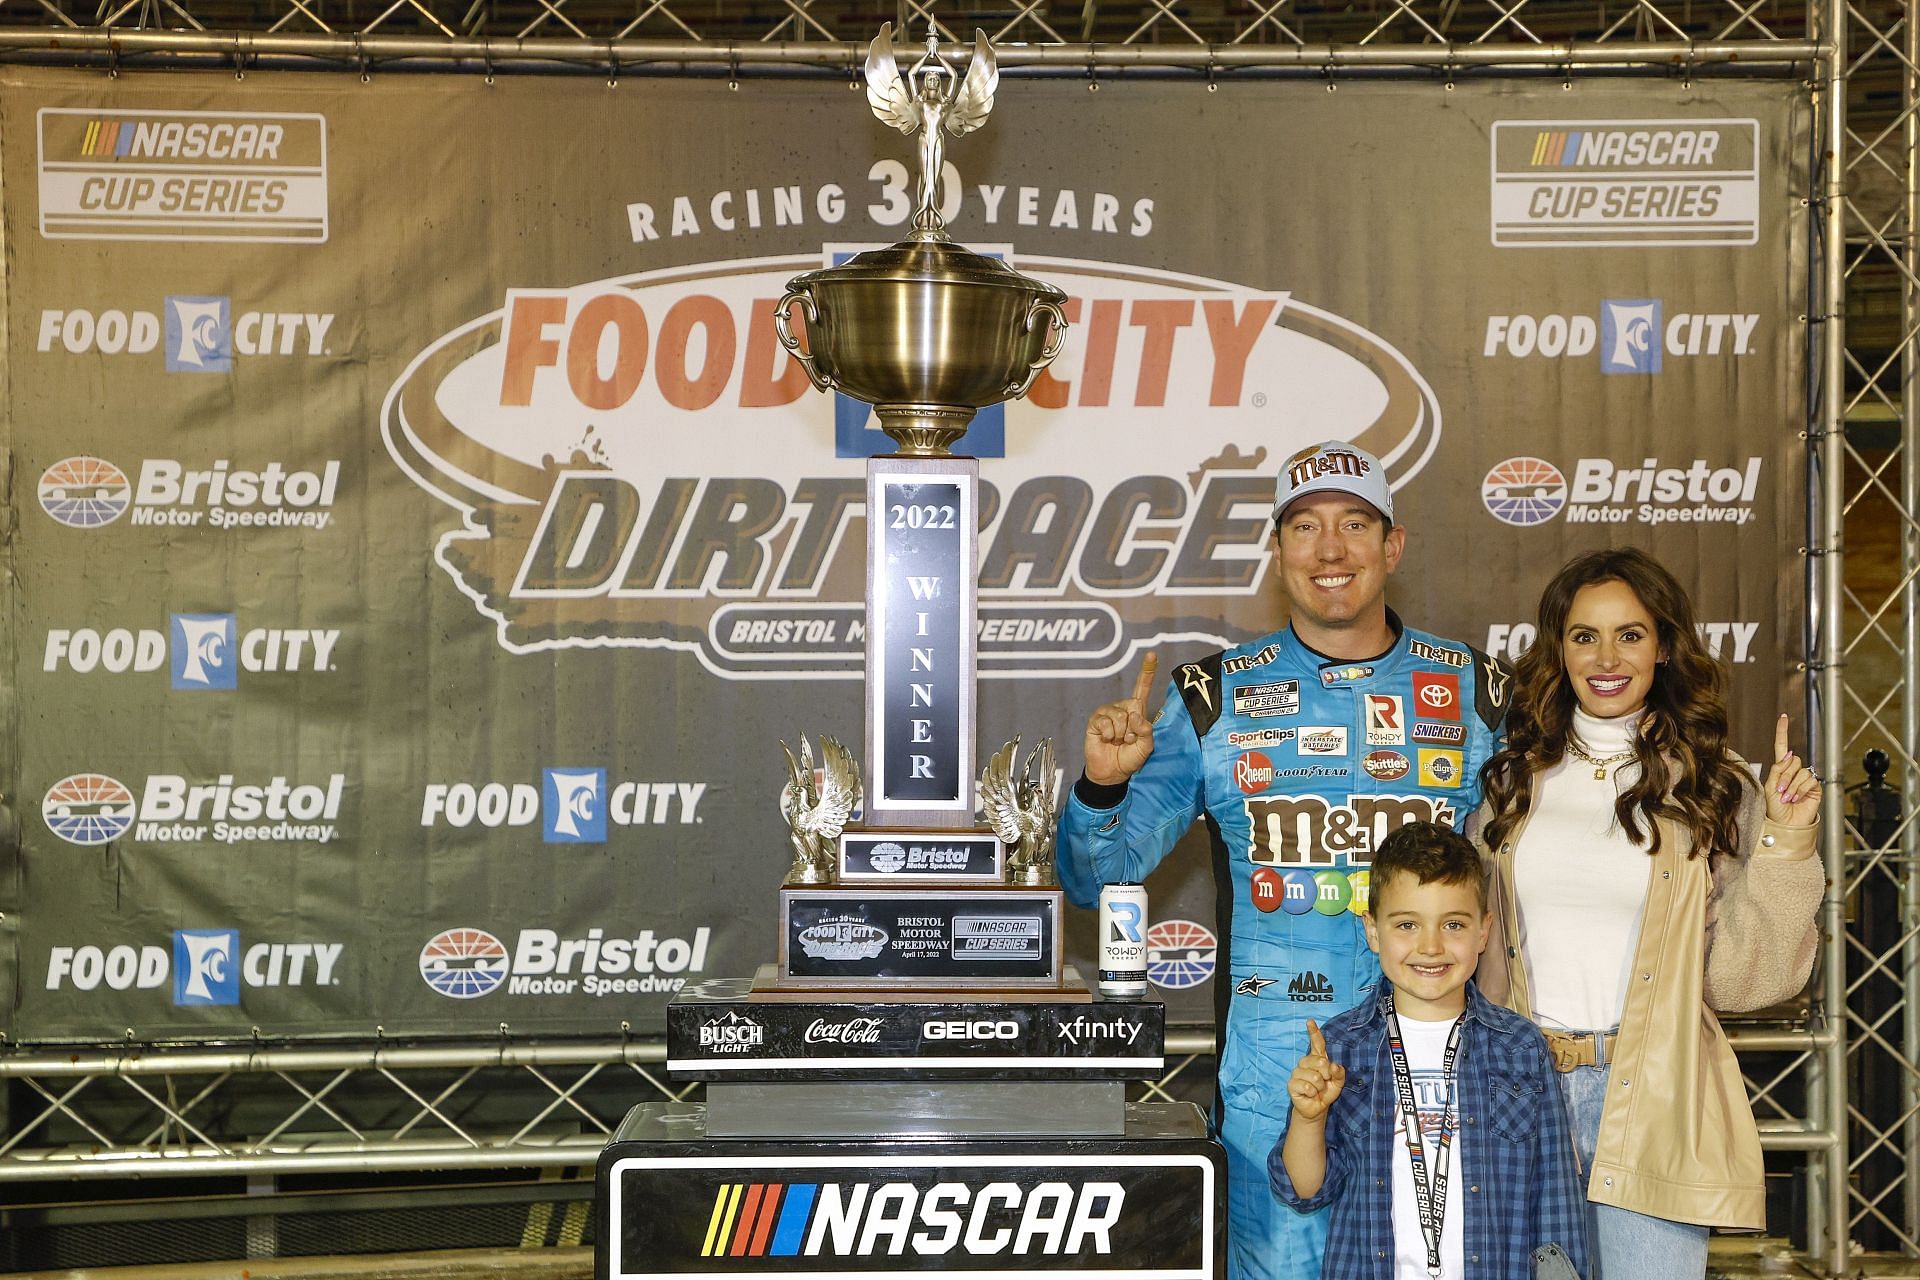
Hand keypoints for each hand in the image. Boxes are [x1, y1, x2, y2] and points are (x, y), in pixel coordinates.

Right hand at [1084, 652, 1158, 786]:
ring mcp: (1107, 713)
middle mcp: (1122, 708)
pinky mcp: (1096, 720)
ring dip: (1121, 733)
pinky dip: (1110, 735)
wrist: (1112, 772)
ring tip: (1118, 742)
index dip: (1147, 672)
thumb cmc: (1130, 758)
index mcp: (1136, 711)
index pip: (1142, 689)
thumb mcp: (1146, 746)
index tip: (1152, 654)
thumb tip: (1134, 715)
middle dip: (1133, 727)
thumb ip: (1146, 730)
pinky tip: (1107, 740)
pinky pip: (1106, 722)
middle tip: (1128, 740)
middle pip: (1133, 705)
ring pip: (1120, 715)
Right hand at [1288, 1019, 1346, 1122]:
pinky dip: (1312, 1092)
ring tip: (1317, 1090)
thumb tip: (1333, 1065)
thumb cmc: (1326, 1091)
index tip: (1310, 1021)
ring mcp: (1297, 1072)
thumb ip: (1339, 1073)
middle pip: (1319, 1060)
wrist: (1317, 1108)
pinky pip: (1306, 1086)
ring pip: (1313, 1076)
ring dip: (1319, 1086)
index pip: (1316, 1043)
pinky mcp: (1292, 1084)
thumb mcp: (1338, 1082)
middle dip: (1326, 1074)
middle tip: (1325, 1081)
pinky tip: (1310, 1094)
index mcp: (1317, 1059)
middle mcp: (1305, 1063)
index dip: (1313, 1032)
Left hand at [1764, 714, 1821, 828]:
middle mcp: (1793, 772)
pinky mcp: (1815, 787)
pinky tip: (1796, 798)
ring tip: (1788, 798)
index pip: (1782, 747)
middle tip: (1780, 791)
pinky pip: (1809, 780)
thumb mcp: (1769, 787)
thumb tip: (1789, 754)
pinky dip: (1801, 790)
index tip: (1783, 717)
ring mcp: (1805, 779)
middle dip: (1785, 776)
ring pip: (1801, 771)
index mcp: (1780, 770)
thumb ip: (1777, 769)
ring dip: (1792, 785)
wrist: (1786, 825)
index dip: (1782, 732)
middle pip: (1792, 760)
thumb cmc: (1775, 809)